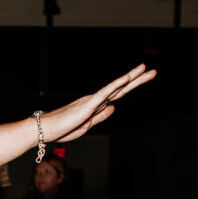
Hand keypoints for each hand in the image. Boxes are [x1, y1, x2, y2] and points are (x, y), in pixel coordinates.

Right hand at [39, 65, 156, 142]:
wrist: (45, 129)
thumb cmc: (62, 129)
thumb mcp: (87, 125)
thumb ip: (101, 116)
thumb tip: (114, 107)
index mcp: (96, 105)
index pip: (117, 94)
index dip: (131, 85)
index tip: (144, 77)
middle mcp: (95, 100)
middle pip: (120, 88)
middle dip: (137, 79)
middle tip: (152, 71)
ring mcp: (92, 101)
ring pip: (115, 87)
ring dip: (130, 78)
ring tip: (144, 69)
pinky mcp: (87, 105)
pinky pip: (104, 93)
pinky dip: (115, 85)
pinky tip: (125, 79)